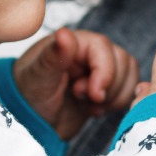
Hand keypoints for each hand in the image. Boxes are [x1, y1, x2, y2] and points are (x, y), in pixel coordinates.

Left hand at [11, 27, 140, 140]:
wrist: (30, 123)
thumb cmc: (27, 95)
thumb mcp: (38, 76)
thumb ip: (54, 55)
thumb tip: (64, 33)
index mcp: (73, 43)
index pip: (104, 48)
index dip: (105, 72)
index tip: (94, 94)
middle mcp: (89, 53)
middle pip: (122, 61)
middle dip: (107, 87)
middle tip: (80, 98)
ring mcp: (99, 71)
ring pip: (128, 76)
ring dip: (113, 96)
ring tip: (87, 105)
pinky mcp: (105, 89)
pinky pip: (128, 90)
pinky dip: (116, 104)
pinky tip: (94, 110)